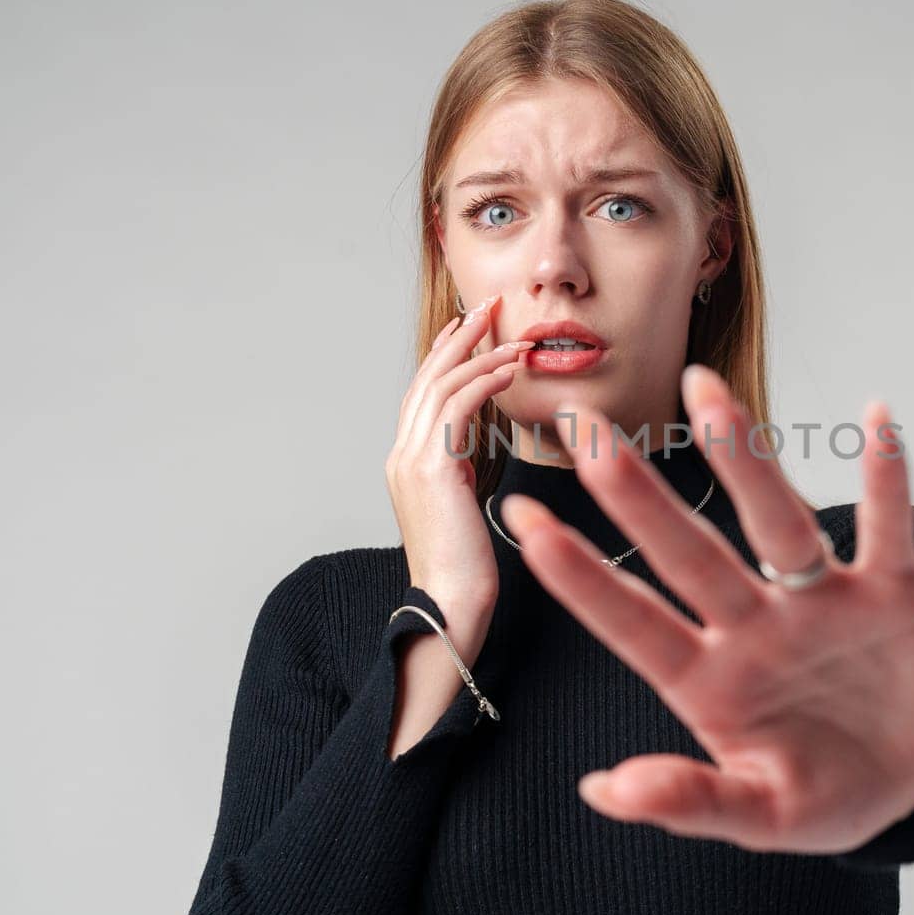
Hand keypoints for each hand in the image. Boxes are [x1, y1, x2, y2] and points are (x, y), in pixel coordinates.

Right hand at [386, 293, 531, 660]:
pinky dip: (486, 380)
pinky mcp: (434, 470)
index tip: (471, 327)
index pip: (423, 392)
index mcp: (406, 463)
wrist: (450, 608)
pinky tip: (512, 367)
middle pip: (428, 376)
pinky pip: (459, 407)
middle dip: (460, 336)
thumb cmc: (464, 570)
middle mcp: (402, 455)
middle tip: (490, 306)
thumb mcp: (457, 509)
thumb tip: (468, 453)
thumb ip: (455, 474)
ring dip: (480, 352)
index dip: (446, 354)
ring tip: (511, 331)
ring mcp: (412, 461)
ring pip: (441, 384)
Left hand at [498, 364, 913, 854]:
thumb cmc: (832, 795)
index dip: (580, 577)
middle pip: (688, 552)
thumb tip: (603, 791)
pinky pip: (888, 527)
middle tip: (586, 430)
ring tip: (705, 389)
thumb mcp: (763, 817)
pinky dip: (889, 478)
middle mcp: (757, 627)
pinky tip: (878, 420)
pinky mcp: (892, 593)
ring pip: (777, 521)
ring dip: (743, 458)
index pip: (633, 620)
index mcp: (712, 682)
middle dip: (636, 496)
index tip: (523, 523)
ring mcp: (823, 603)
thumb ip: (691, 801)